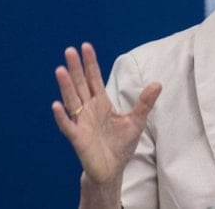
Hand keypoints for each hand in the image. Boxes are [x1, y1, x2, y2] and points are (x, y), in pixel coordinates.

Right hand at [52, 42, 161, 183]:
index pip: (94, 78)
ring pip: (71, 100)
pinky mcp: (77, 138)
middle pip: (81, 85)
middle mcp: (89, 109)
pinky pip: (67, 125)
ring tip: (60, 70)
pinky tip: (56, 105)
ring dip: (66, 86)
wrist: (112, 169)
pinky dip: (61, 116)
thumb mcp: (136, 121)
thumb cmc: (121, 145)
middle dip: (76, 68)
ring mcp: (81, 123)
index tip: (85, 46)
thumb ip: (145, 103)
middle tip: (69, 51)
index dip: (90, 63)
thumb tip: (158, 83)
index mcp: (101, 103)